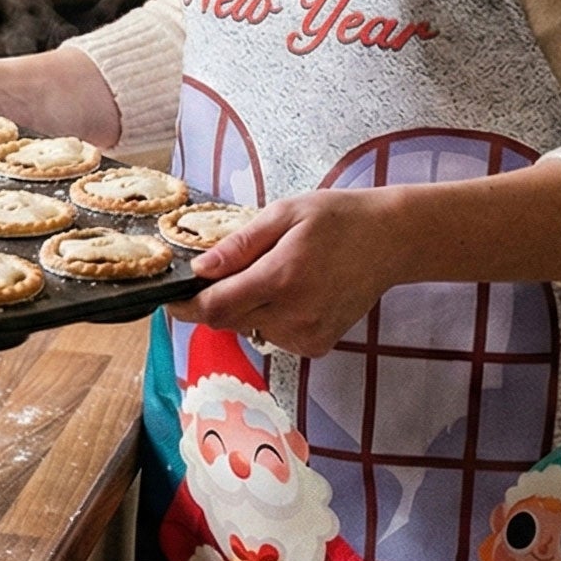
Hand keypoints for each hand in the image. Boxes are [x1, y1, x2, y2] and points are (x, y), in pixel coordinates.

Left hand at [170, 190, 411, 356]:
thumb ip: (239, 245)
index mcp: (282, 278)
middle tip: (232, 267)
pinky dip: (270, 316)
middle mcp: (294, 315)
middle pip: (228, 320)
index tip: (171, 295)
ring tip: (275, 272)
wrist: (389, 241)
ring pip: (248, 328)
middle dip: (217, 299)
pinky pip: (273, 335)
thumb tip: (199, 269)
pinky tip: (293, 291)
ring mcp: (308, 336)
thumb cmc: (336, 218)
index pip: (215, 308)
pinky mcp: (317, 346)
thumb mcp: (283, 214)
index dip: (186, 306)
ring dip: (246, 306)